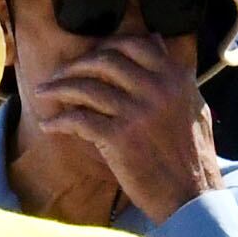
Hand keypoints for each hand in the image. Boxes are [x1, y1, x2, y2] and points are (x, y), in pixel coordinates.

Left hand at [23, 36, 223, 221]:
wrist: (192, 197)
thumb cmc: (192, 155)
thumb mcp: (194, 106)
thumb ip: (174, 74)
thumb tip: (155, 39)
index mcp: (175, 80)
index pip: (133, 44)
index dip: (105, 45)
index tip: (90, 56)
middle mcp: (157, 91)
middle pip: (104, 61)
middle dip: (75, 65)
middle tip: (59, 75)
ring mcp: (137, 113)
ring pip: (86, 88)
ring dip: (58, 89)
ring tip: (44, 94)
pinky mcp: (119, 138)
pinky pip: (79, 120)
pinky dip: (59, 121)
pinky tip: (49, 125)